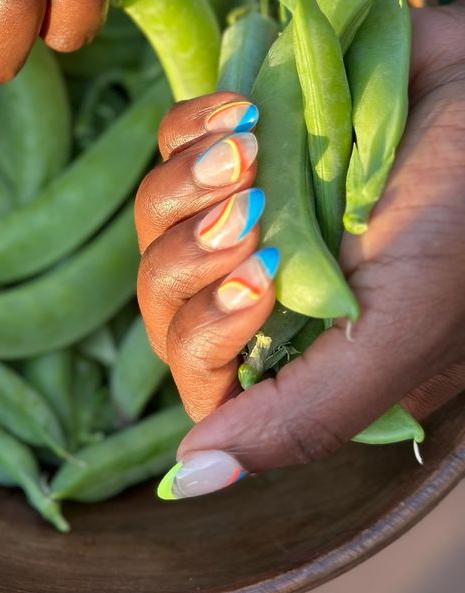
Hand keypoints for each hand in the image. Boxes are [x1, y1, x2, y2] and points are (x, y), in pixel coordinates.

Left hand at [134, 6, 464, 498]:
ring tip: (251, 149)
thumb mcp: (397, 333)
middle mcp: (262, 283)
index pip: (200, 373)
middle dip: (194, 255)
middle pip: (163, 294)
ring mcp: (246, 208)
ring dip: (190, 184)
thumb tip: (190, 480)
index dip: (206, 330)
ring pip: (157, 217)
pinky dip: (193, 127)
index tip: (261, 279)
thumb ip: (305, 415)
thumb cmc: (461, 222)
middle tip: (256, 208)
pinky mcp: (239, 137)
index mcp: (299, 349)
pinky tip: (241, 112)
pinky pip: (172, 142)